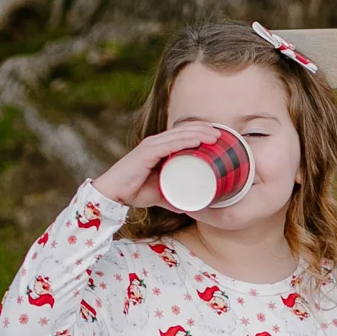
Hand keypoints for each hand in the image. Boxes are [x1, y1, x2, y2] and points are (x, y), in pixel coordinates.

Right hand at [92, 124, 226, 208]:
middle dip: (204, 130)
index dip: (200, 132)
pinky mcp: (145, 153)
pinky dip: (184, 141)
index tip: (218, 136)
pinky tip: (198, 140)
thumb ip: (173, 196)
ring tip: (215, 136)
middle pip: (183, 131)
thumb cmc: (136, 191)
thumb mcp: (161, 193)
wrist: (114, 195)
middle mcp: (155, 143)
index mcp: (159, 148)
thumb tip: (187, 205)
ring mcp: (150, 147)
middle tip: (222, 134)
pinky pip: (168, 144)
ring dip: (199, 133)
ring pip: (179, 135)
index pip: (183, 134)